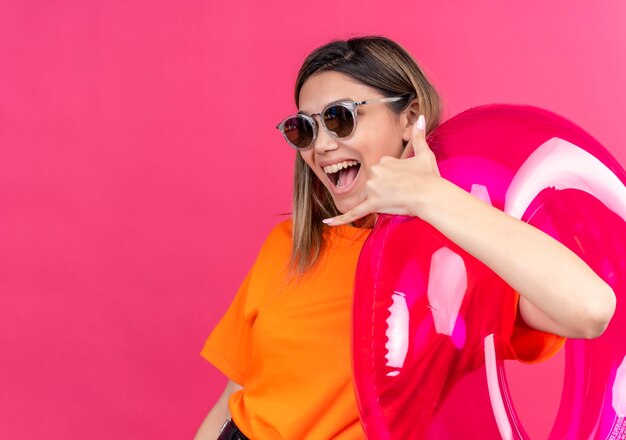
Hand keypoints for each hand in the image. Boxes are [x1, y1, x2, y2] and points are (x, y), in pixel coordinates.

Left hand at [323, 114, 441, 225]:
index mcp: (383, 161)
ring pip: (371, 196)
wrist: (430, 195)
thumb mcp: (424, 153)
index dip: (396, 178)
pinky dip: (340, 219)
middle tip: (405, 191)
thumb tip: (421, 117)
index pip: (383, 171)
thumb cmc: (429, 176)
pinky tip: (328, 222)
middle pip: (375, 183)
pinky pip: (354, 212)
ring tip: (400, 199)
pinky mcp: (373, 204)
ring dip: (382, 200)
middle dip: (387, 189)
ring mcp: (372, 188)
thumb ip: (419, 135)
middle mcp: (374, 172)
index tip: (407, 180)